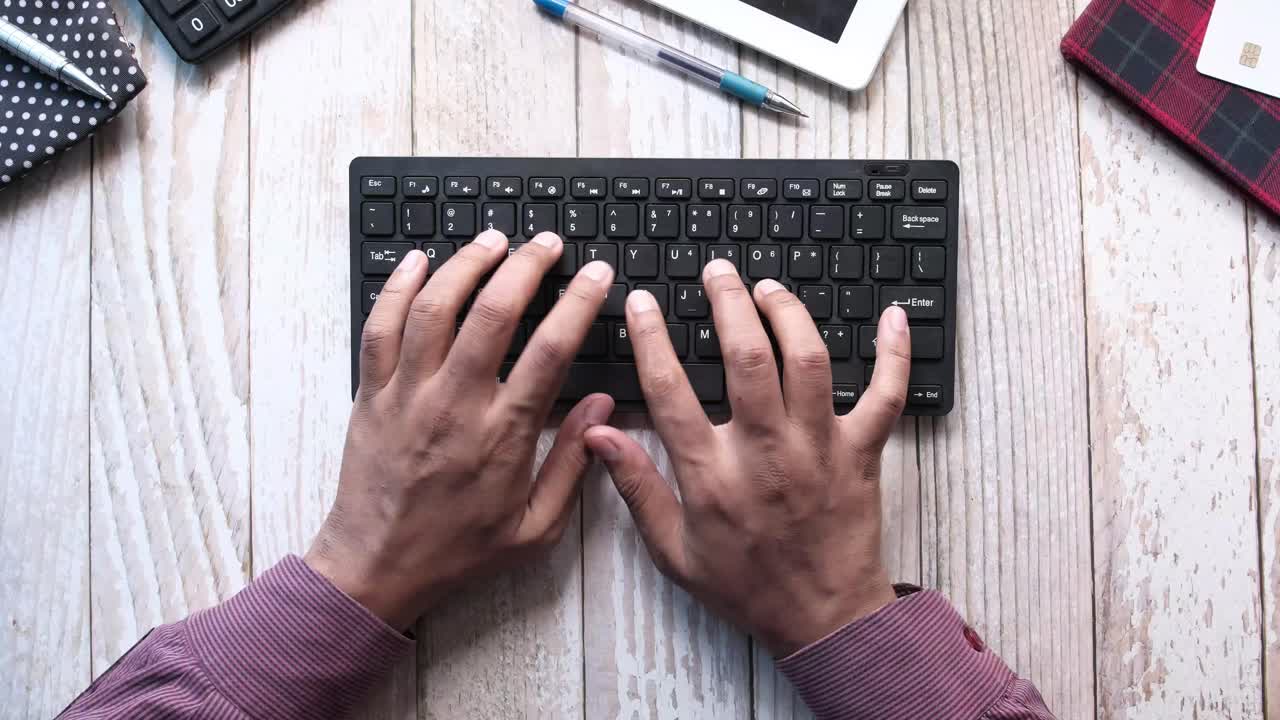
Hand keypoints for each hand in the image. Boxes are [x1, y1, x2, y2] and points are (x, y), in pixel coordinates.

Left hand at [306, 230, 615, 629]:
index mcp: (502, 435)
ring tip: (494, 240)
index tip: (596, 275)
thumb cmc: (459, 550)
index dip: (578, 304)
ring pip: (436, 308)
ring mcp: (408, 395)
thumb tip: (602, 409)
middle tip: (547, 244)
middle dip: (525, 266)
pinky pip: (381, 327)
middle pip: (493, 313)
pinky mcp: (372, 395)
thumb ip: (573, 465)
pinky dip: (399, 288)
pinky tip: (419, 261)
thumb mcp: (535, 527)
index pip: (550, 351)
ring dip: (467, 264)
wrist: (377, 567)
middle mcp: (455, 405)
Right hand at [584, 259, 910, 656]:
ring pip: (809, 360)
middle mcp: (767, 452)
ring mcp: (819, 448)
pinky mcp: (862, 452)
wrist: (823, 621)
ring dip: (788, 313)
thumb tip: (598, 435)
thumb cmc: (746, 587)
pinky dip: (894, 353)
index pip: (670, 391)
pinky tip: (891, 317)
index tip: (641, 303)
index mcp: (713, 476)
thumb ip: (636, 487)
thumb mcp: (673, 551)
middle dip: (728, 303)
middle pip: (747, 357)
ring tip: (768, 288)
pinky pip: (886, 395)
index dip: (651, 338)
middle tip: (716, 272)